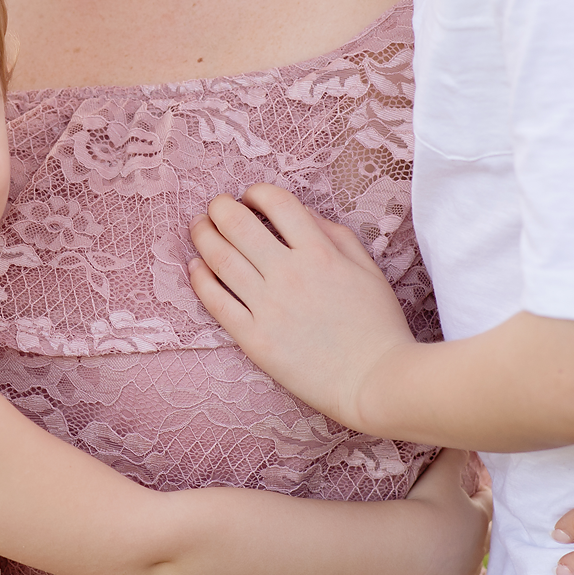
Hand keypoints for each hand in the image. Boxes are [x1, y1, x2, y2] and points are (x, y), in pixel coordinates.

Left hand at [188, 184, 411, 426]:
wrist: (375, 382)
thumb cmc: (377, 325)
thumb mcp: (367, 269)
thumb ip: (335, 235)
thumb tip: (300, 213)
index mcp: (320, 253)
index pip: (277, 203)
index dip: (257, 192)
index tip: (250, 197)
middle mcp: (289, 274)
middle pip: (238, 224)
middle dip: (220, 207)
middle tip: (215, 206)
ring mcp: (268, 307)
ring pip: (220, 258)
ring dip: (203, 235)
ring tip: (199, 227)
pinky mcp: (254, 339)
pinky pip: (216, 301)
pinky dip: (200, 278)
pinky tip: (196, 266)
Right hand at [405, 448, 490, 574]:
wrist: (410, 543)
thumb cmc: (425, 505)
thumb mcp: (440, 472)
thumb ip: (453, 452)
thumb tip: (463, 433)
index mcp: (476, 514)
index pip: (486, 502)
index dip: (484, 496)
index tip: (482, 492)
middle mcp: (477, 542)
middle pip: (486, 534)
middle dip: (485, 530)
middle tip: (483, 528)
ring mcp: (468, 569)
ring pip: (481, 564)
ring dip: (480, 561)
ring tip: (480, 561)